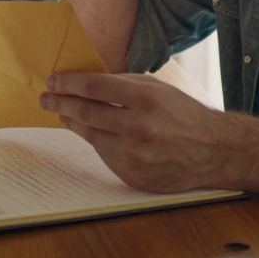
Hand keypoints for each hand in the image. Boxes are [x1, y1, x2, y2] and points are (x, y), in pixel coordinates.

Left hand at [40, 72, 229, 192]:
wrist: (212, 151)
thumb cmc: (183, 115)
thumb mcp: (158, 89)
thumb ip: (123, 84)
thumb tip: (86, 82)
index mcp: (147, 99)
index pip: (95, 87)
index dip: (69, 83)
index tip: (53, 81)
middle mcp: (139, 128)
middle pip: (87, 113)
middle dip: (61, 103)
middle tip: (46, 98)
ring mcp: (136, 155)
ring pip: (92, 137)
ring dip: (74, 124)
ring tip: (64, 114)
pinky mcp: (134, 176)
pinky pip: (105, 156)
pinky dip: (98, 143)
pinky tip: (94, 133)